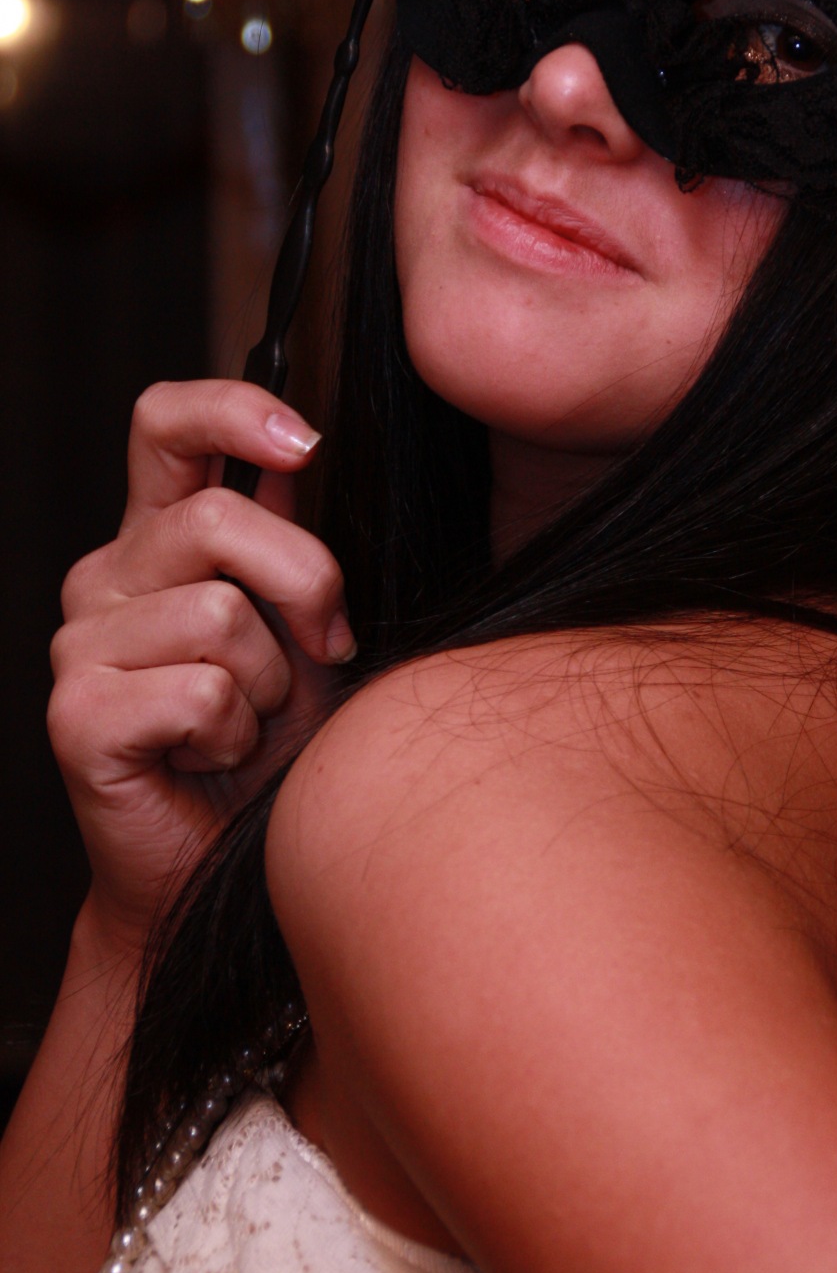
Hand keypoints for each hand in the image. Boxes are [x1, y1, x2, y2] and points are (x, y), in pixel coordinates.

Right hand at [48, 380, 354, 945]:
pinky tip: (212, 757)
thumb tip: (300, 447)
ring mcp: (78, 644)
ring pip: (221, 614)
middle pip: (221, 522)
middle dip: (305, 586)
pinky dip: (235, 731)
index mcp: (158, 541)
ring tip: (249, 722)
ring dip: (269, 682)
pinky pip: (199, 691)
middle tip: (324, 651)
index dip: (233, 410)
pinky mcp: (76, 715)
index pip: (167, 425)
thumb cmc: (272, 745)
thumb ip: (286, 538)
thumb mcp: (299, 625)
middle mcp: (106, 578)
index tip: (305, 442)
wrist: (225, 862)